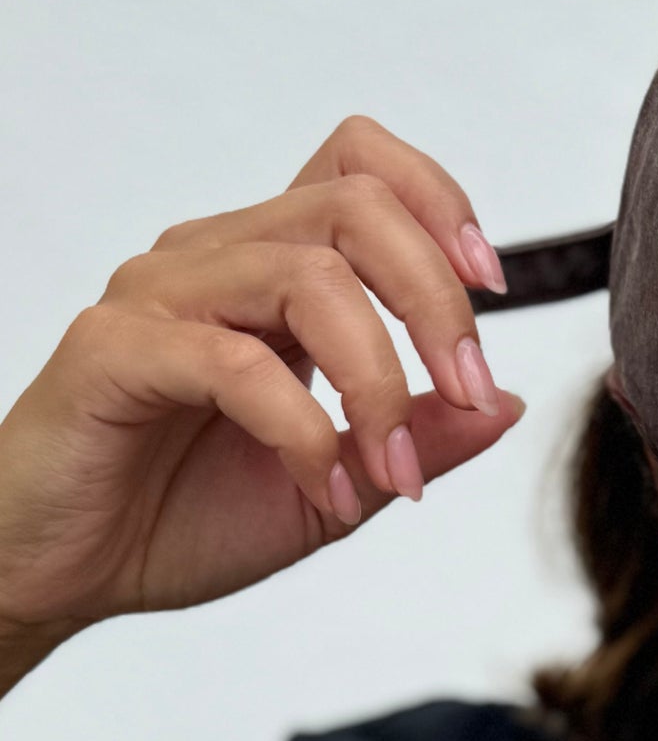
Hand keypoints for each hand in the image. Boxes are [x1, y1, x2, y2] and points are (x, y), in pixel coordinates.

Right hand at [0, 114, 521, 636]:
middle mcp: (217, 260)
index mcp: (272, 271)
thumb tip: (509, 403)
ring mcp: (161, 297)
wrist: (65, 572)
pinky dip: (307, 430)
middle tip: (469, 391)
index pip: (362, 168)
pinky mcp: (115, 350)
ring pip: (306, 274)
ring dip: (380, 378)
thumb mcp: (343, 484)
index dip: (441, 205)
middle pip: (355, 205)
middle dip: (437, 300)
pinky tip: (331, 487)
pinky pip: (235, 361)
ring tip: (396, 471)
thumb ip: (422, 436)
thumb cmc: (182, 514)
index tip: (493, 292)